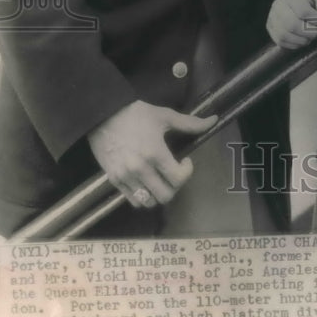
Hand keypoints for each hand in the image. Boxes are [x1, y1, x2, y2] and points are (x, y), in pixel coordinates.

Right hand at [87, 101, 212, 208]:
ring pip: (149, 202)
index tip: (185, 161)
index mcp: (155, 153)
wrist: (102, 114)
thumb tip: (214, 120)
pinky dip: (143, 196)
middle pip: (165, 196)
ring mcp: (125, 177)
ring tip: (159, 179)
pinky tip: (145, 181)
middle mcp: (140, 170)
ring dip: (158, 193)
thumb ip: (190, 123)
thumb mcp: (164, 116)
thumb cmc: (135, 114)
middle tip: (173, 172)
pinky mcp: (114, 180)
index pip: (178, 179)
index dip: (187, 172)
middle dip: (174, 186)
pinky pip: (133, 200)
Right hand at [266, 0, 316, 49]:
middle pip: (291, 25)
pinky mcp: (270, 26)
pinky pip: (280, 41)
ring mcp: (272, 16)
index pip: (303, 12)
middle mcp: (279, 5)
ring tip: (310, 36)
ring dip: (301, 40)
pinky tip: (301, 39)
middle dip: (309, 33)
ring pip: (284, 35)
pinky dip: (294, 44)